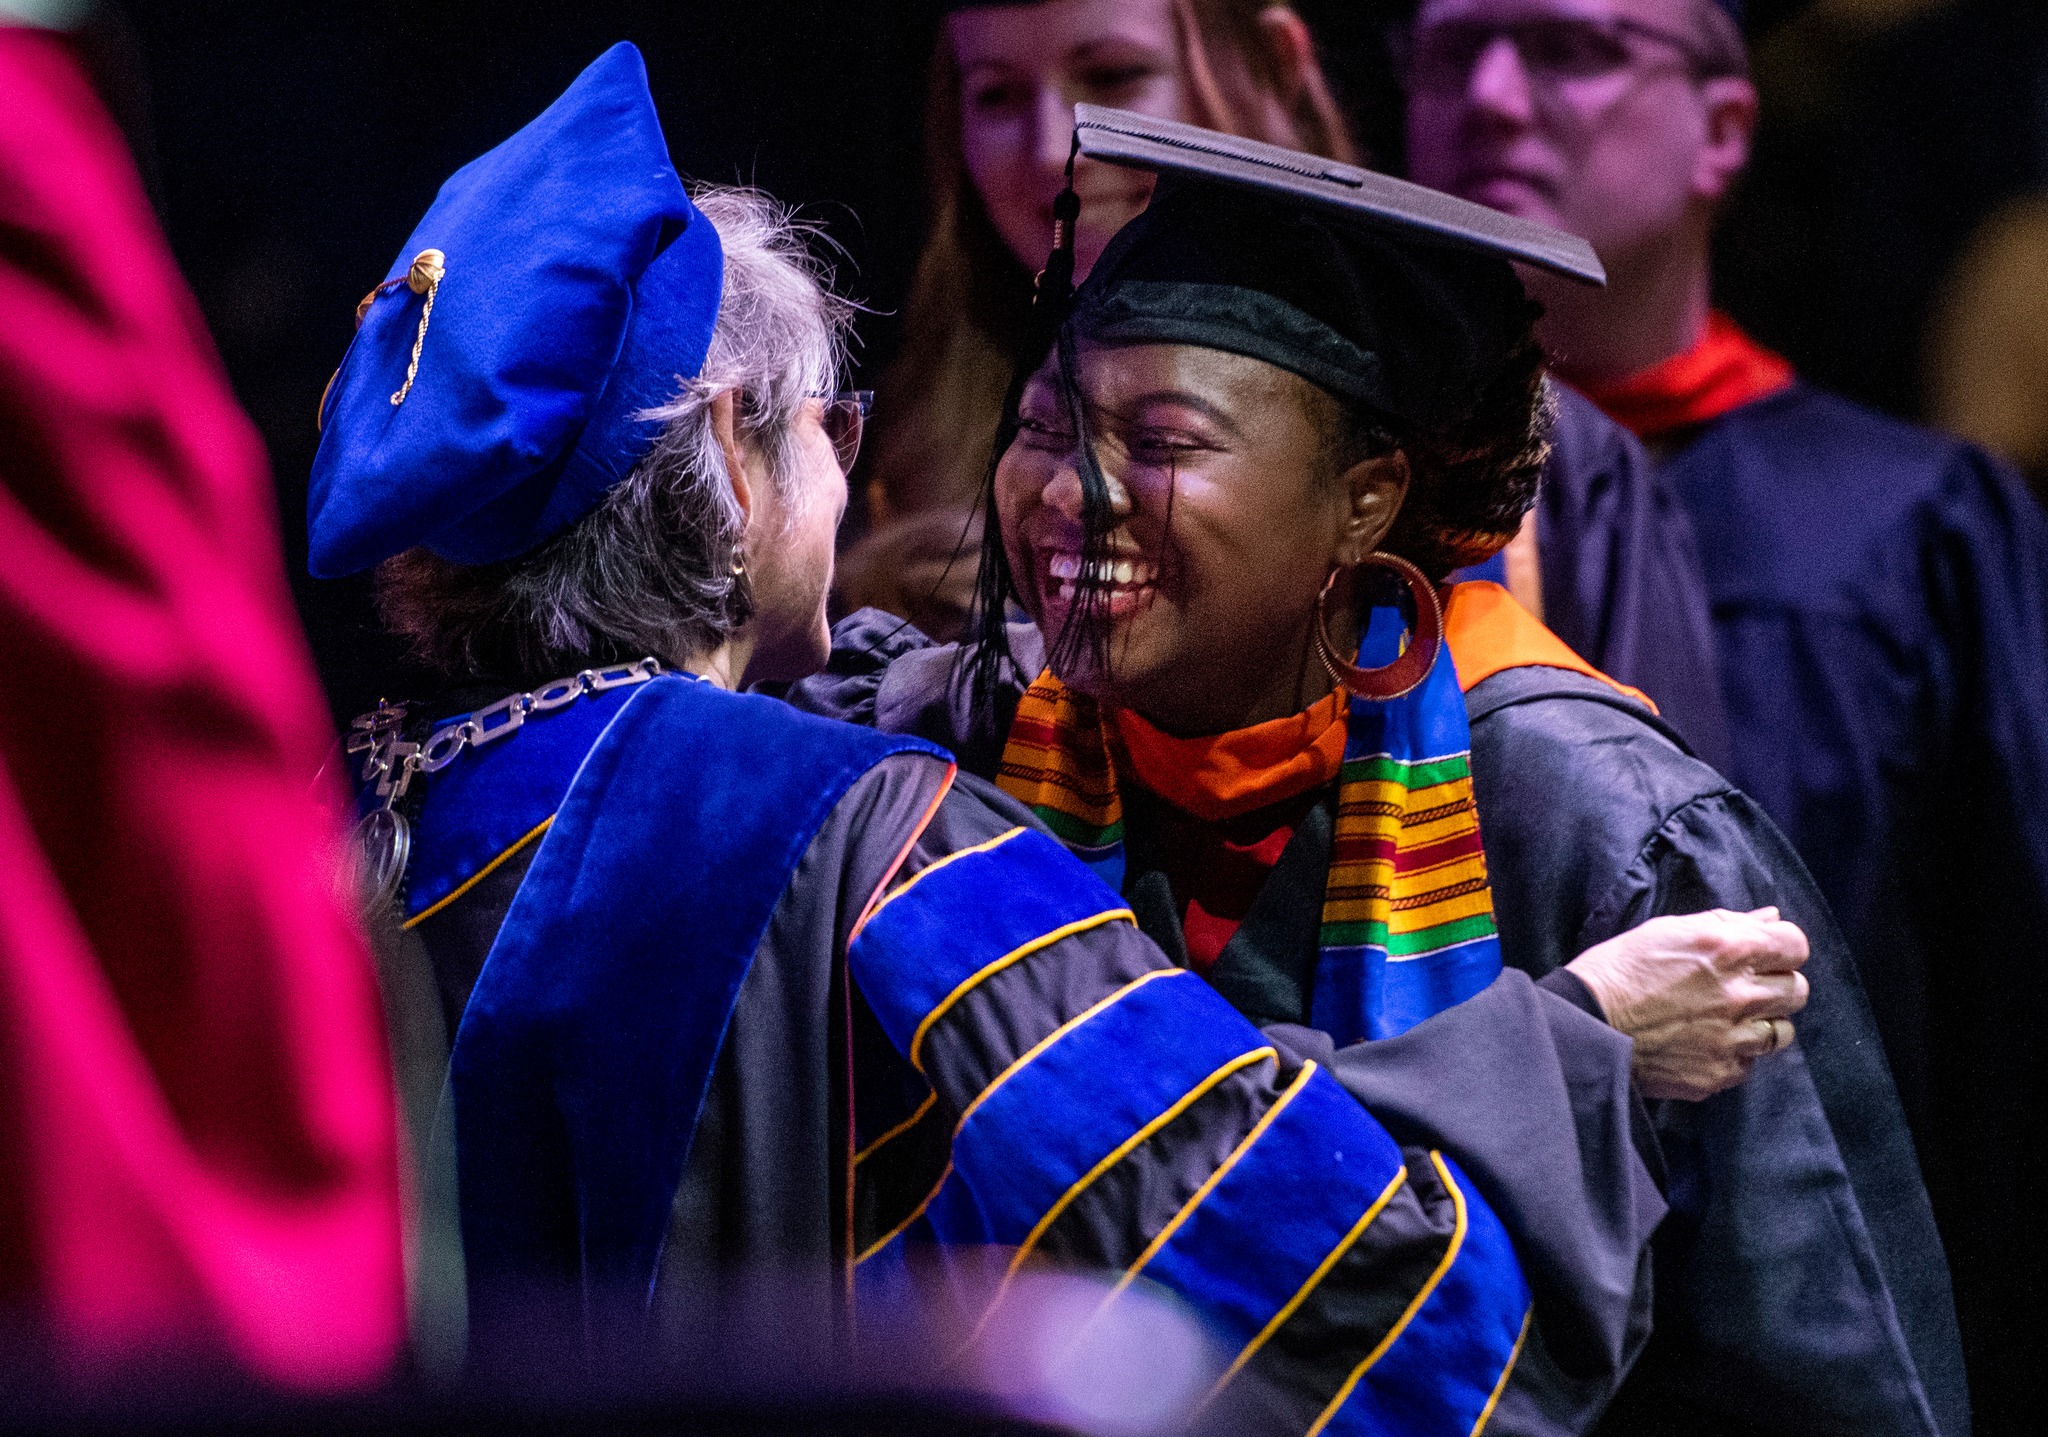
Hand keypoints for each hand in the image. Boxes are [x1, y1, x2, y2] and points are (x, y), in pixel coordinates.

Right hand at [1566, 907, 1810, 1101]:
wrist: (1585, 1025)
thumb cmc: (1619, 970)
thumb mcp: (1668, 930)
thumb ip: (1726, 923)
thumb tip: (1768, 918)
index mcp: (1727, 950)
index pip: (1796, 945)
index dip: (1782, 947)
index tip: (1765, 953)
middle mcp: (1740, 995)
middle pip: (1797, 990)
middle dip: (1777, 984)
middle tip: (1744, 987)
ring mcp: (1733, 1039)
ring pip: (1782, 1031)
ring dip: (1762, 1023)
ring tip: (1726, 1019)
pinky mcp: (1720, 1073)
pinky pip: (1750, 1063)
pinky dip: (1735, 1054)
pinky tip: (1705, 1043)